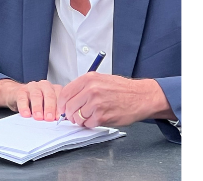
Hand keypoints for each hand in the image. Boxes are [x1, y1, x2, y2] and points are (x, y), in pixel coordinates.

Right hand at [0, 78, 62, 120]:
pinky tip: (26, 114)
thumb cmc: (36, 102)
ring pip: (36, 96)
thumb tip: (63, 121)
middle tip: (49, 118)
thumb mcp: (47, 105)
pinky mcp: (21, 91)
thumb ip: (55, 111)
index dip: (60, 108)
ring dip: (38, 108)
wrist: (17, 95)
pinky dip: (24, 107)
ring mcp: (32, 87)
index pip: (60, 97)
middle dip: (50, 108)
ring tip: (38, 117)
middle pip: (49, 95)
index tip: (59, 118)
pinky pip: (23, 98)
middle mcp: (44, 86)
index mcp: (54, 89)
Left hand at [58, 73, 173, 126]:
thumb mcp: (101, 80)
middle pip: (69, 107)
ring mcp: (96, 103)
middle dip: (71, 114)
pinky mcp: (102, 116)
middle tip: (77, 115)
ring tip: (92, 115)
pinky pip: (88, 124)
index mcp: (89, 79)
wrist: (141, 97)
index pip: (65, 93)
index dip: (62, 104)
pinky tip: (100, 118)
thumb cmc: (122, 89)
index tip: (64, 109)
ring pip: (77, 118)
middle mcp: (91, 90)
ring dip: (82, 120)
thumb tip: (69, 100)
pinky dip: (92, 124)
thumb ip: (84, 88)